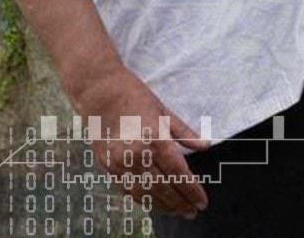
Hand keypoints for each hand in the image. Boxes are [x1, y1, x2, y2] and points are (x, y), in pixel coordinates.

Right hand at [72, 67, 210, 218]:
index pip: (178, 173)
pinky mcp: (108, 165)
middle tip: (192, 212)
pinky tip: (154, 202)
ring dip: (163, 206)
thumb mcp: (163, 110)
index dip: (192, 191)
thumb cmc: (133, 95)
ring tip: (177, 211)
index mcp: (155, 138)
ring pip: (146, 193)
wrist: (97, 91)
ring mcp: (120, 162)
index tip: (202, 202)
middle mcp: (137, 154)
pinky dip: (143, 199)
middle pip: (164, 187)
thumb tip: (205, 147)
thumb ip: (184, 132)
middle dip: (180, 203)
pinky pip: (128, 189)